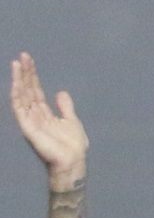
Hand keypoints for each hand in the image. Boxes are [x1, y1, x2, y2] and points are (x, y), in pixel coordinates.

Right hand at [10, 53, 87, 185]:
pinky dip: (17, 95)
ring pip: (21, 96)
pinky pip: (19, 108)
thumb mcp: (71, 121)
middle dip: (25, 73)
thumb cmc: (73, 146)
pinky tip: (17, 82)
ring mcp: (30, 121)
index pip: (35, 91)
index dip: (32, 76)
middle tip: (23, 56)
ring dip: (19, 80)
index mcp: (44, 114)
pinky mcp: (27, 128)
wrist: (73, 161)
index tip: (28, 60)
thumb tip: (61, 92)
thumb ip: (65, 107)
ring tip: (17, 63)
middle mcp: (34, 115)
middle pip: (27, 90)